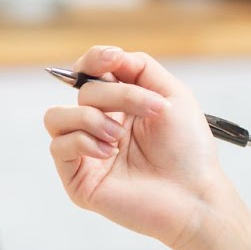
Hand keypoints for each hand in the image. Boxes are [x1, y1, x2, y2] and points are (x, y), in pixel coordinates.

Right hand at [43, 45, 239, 249]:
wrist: (195, 194)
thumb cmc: (189, 150)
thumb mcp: (173, 94)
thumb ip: (140, 67)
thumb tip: (109, 55)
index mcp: (121, 106)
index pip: (90, 73)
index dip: (94, 60)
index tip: (112, 59)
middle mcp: (101, 126)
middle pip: (82, 91)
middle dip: (117, 95)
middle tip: (151, 111)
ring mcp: (87, 153)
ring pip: (56, 116)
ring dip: (90, 118)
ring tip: (119, 136)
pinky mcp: (78, 179)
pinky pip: (58, 146)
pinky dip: (82, 141)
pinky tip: (110, 153)